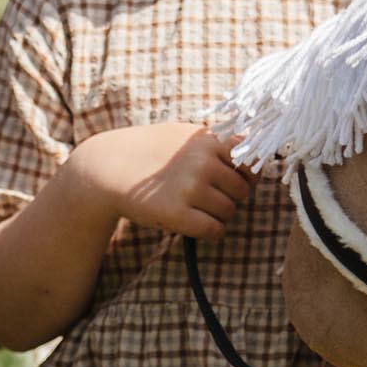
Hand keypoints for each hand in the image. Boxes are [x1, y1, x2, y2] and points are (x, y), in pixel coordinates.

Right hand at [69, 123, 252, 240]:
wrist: (110, 167)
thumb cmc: (152, 151)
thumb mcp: (184, 135)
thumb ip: (217, 144)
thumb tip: (257, 161)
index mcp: (207, 140)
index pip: (251, 160)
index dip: (247, 174)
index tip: (234, 178)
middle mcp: (203, 162)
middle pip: (243, 191)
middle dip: (230, 196)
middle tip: (207, 196)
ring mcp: (191, 188)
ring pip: (229, 211)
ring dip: (217, 214)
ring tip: (195, 207)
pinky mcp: (177, 214)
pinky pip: (214, 230)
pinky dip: (211, 231)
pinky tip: (194, 223)